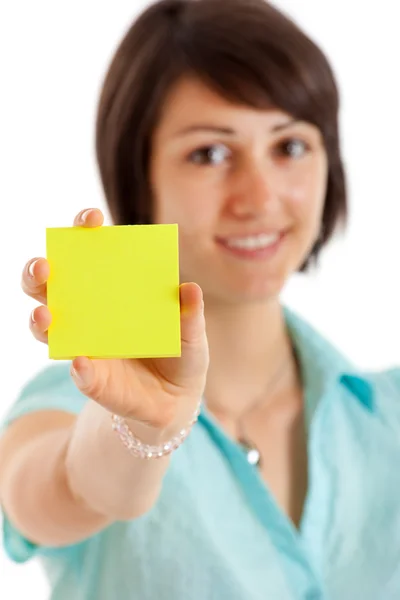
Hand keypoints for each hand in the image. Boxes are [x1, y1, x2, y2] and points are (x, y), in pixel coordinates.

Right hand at [22, 208, 208, 431]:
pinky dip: (79, 367)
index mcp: (113, 290)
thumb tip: (189, 288)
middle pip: (51, 284)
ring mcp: (84, 344)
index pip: (90, 253)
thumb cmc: (180, 353)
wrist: (175, 399)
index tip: (91, 219)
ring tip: (45, 314)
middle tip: (44, 266)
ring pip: (46, 326)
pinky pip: (78, 371)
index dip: (84, 231)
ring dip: (40, 319)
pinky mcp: (90, 378)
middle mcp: (88, 312)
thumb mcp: (192, 331)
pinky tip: (82, 362)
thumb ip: (190, 313)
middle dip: (39, 271)